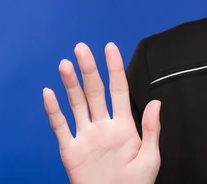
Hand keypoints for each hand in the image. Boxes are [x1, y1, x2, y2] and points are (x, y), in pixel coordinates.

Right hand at [43, 42, 160, 183]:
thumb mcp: (150, 158)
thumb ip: (152, 129)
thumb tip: (156, 101)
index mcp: (124, 125)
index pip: (119, 90)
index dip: (114, 69)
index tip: (110, 48)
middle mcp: (103, 126)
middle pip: (95, 91)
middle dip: (89, 69)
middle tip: (82, 48)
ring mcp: (86, 136)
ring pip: (77, 104)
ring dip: (70, 84)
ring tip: (66, 64)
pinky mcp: (71, 150)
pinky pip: (60, 126)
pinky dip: (53, 110)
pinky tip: (49, 93)